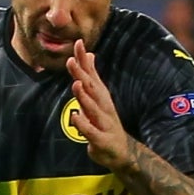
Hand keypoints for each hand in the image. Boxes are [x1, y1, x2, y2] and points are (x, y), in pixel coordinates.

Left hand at [62, 48, 133, 170]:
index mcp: (100, 96)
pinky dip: (83, 124)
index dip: (84, 59)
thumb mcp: (98, 97)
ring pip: (93, 108)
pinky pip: (91, 131)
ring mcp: (103, 122)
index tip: (78, 42)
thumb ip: (91, 77)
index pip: (91, 74)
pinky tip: (75, 116)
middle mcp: (103, 106)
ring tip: (76, 84)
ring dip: (85, 96)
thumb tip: (88, 55)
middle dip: (82, 74)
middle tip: (71, 60)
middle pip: (92, 87)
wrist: (121, 152)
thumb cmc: (105, 122)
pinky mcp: (101, 139)